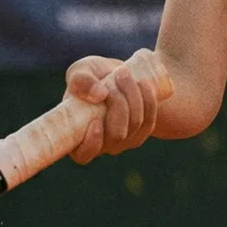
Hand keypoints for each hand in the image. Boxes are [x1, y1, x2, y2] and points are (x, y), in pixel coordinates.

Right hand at [65, 50, 167, 164]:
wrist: (114, 77)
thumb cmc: (91, 77)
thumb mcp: (80, 72)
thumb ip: (81, 81)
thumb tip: (99, 95)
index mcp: (77, 137)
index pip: (83, 155)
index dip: (91, 143)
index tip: (95, 121)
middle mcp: (100, 146)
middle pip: (116, 135)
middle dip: (119, 103)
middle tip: (117, 76)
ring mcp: (122, 143)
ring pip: (135, 124)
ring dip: (133, 95)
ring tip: (125, 74)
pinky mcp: (140, 134)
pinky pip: (149, 121)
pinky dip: (148, 100)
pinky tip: (143, 84)